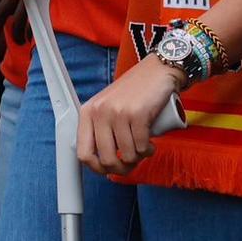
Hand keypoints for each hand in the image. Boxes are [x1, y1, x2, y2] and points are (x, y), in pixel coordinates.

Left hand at [76, 53, 184, 175]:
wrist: (158, 71)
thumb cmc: (135, 92)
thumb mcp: (108, 107)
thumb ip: (102, 130)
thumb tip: (103, 164)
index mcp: (88, 112)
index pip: (83, 153)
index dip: (96, 168)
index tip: (108, 169)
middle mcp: (100, 111)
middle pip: (106, 159)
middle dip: (122, 167)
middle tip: (132, 162)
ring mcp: (118, 112)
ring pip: (126, 155)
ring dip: (138, 157)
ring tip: (143, 147)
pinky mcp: (138, 114)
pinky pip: (141, 147)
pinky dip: (148, 150)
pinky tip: (150, 143)